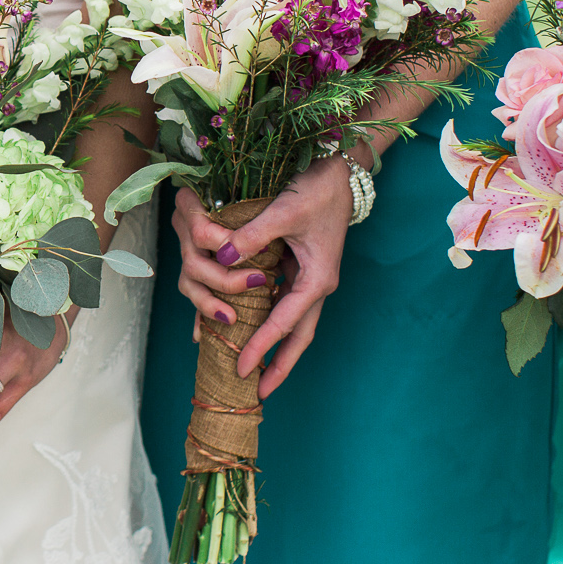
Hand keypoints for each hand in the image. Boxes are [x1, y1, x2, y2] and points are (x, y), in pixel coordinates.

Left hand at [171, 157, 352, 395]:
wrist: (340, 170)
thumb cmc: (317, 188)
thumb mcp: (285, 210)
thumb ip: (253, 235)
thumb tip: (222, 255)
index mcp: (317, 279)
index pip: (285, 323)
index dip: (263, 347)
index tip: (243, 369)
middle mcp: (315, 284)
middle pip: (298, 336)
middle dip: (281, 365)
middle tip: (259, 393)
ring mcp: (310, 278)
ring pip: (292, 322)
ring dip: (276, 347)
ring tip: (255, 372)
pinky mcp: (301, 268)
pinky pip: (282, 301)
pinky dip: (269, 320)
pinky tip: (250, 328)